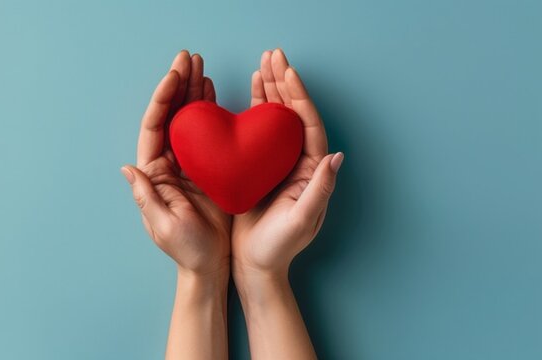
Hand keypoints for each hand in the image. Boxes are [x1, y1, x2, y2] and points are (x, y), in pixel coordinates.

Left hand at [121, 50, 230, 276]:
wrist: (210, 264)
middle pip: (170, 115)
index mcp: (154, 173)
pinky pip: (206, 130)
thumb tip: (128, 168)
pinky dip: (208, 107)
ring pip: (187, 118)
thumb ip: (147, 197)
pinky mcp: (207, 165)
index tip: (173, 75)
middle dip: (178, 84)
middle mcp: (167, 162)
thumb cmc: (186, 249)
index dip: (163, 100)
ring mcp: (187, 162)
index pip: (155, 128)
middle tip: (187, 56)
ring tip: (199, 63)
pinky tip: (212, 87)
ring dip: (192, 90)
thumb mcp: (163, 226)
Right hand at [232, 49, 343, 276]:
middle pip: (292, 114)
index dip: (298, 97)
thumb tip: (336, 156)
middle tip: (273, 55)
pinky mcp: (259, 165)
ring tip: (263, 63)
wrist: (255, 264)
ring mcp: (278, 162)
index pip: (307, 125)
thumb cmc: (278, 248)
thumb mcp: (302, 220)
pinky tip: (251, 88)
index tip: (287, 72)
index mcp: (310, 171)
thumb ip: (318, 189)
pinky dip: (256, 106)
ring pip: (277, 117)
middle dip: (284, 83)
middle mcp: (297, 162)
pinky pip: (259, 130)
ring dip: (271, 89)